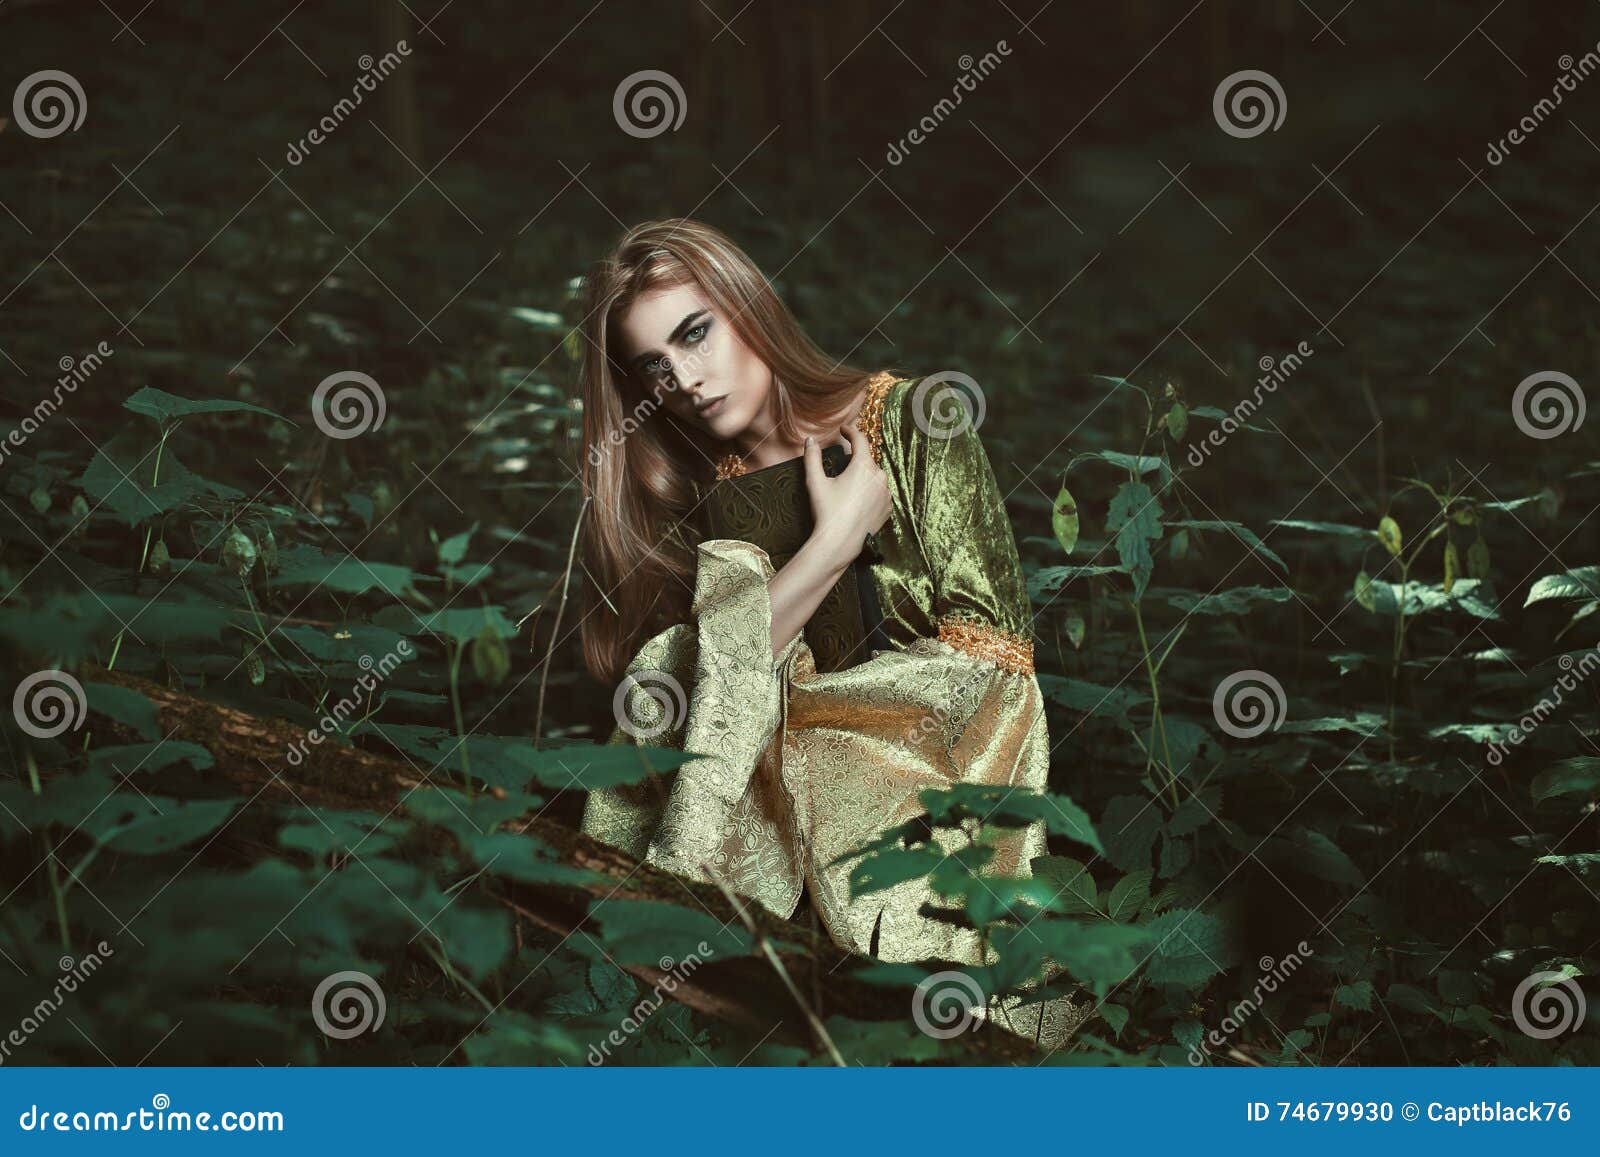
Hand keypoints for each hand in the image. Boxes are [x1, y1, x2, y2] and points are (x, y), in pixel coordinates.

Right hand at [802, 420, 891, 570]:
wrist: (840, 542)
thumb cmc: (827, 511)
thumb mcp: (815, 482)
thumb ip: (812, 458)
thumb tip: (810, 441)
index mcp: (864, 466)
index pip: (860, 440)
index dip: (850, 432)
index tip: (844, 429)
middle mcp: (880, 476)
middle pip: (867, 460)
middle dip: (855, 459)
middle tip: (842, 462)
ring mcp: (886, 494)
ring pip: (875, 477)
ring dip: (864, 476)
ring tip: (849, 484)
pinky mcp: (888, 508)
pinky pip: (879, 493)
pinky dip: (870, 492)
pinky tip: (858, 499)